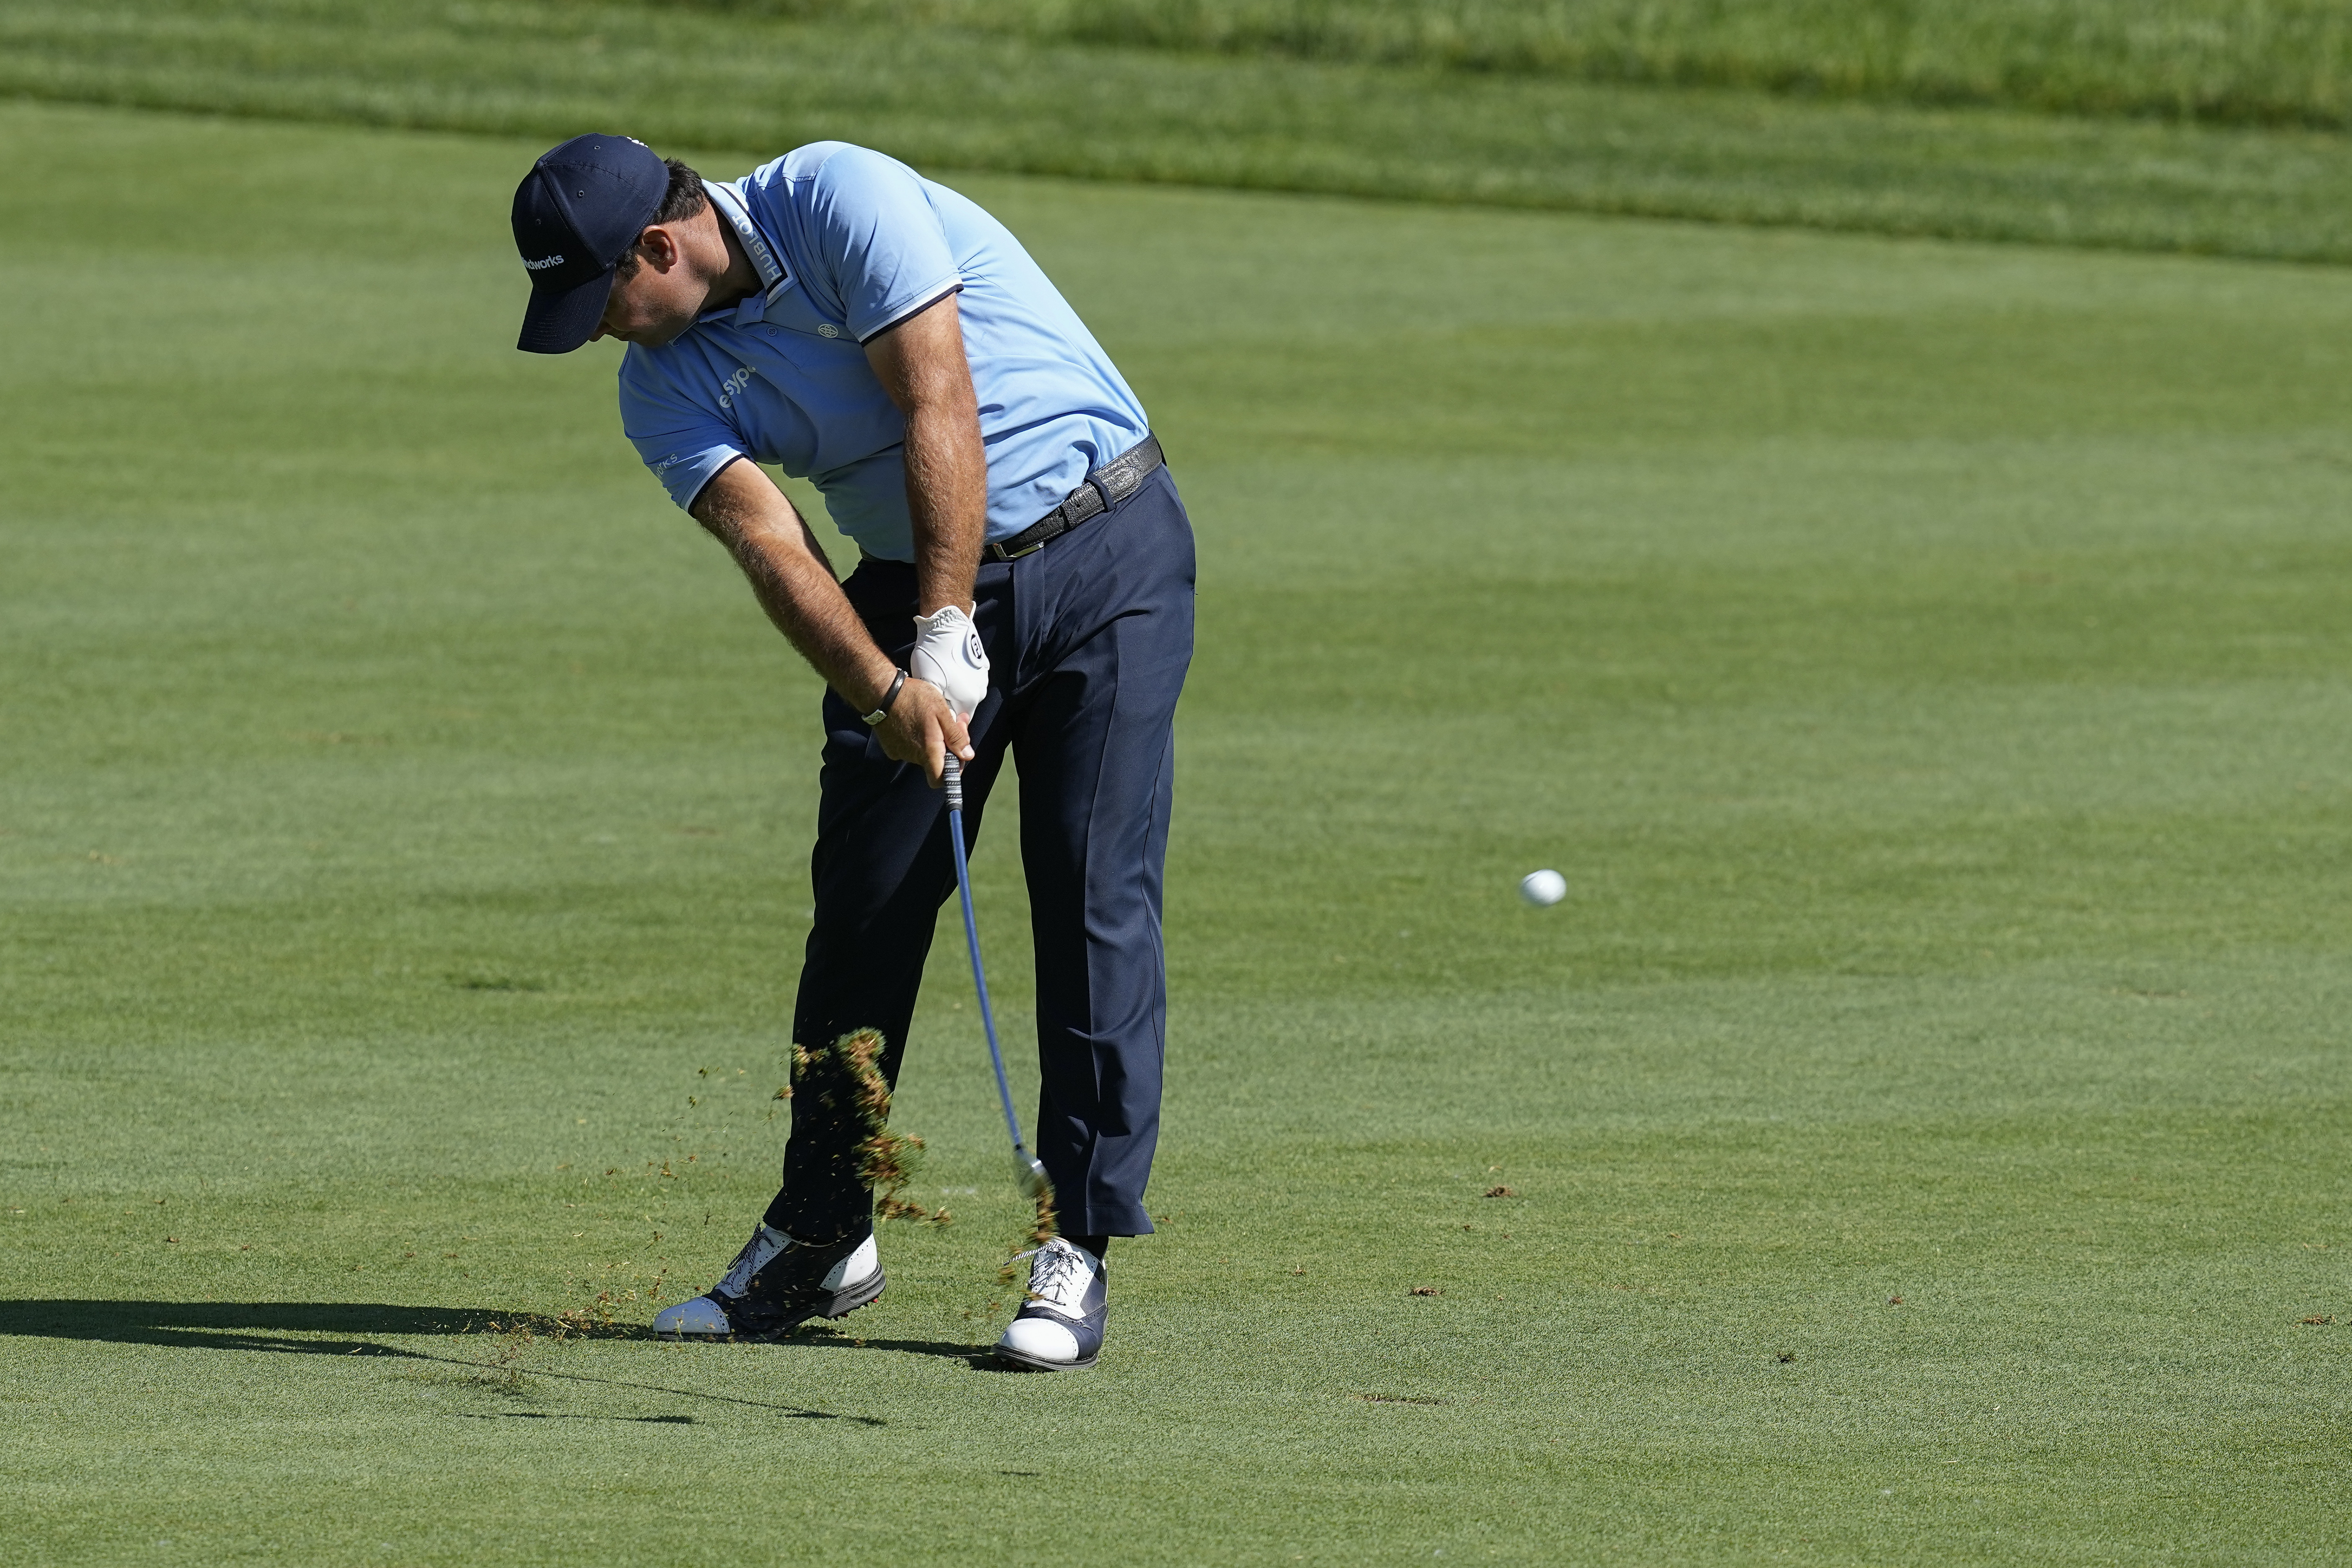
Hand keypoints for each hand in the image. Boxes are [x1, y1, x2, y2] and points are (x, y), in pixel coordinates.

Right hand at [874, 675, 971, 786]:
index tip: (958, 752)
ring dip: (934, 739)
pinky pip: (909, 748)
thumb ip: (955, 737)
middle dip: (948, 745)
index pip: (940, 780)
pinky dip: (917, 738)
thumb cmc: (913, 698)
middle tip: (955, 721)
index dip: (952, 772)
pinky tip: (918, 721)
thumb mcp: (941, 712)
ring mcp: (899, 752)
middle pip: (935, 762)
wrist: (881, 691)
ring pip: (923, 753)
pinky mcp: (890, 747)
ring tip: (935, 717)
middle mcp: (912, 757)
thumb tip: (967, 755)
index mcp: (927, 751)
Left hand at [908, 604, 989, 719]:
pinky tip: (947, 667)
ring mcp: (982, 678)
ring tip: (939, 676)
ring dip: (953, 690)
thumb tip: (941, 720)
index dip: (943, 717)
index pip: (956, 721)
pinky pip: (968, 680)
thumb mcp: (930, 684)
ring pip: (965, 693)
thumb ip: (938, 707)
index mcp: (969, 700)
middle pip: (962, 707)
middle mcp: (980, 692)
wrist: (948, 625)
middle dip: (948, 703)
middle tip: (933, 690)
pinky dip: (959, 678)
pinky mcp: (981, 666)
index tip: (931, 705)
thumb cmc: (936, 656)